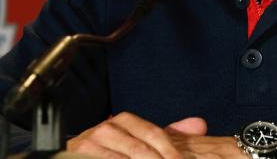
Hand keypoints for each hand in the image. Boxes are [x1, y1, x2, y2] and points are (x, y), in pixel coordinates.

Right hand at [67, 112, 239, 157]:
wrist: (79, 157)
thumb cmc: (113, 151)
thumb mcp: (141, 141)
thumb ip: (168, 135)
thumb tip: (200, 124)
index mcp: (124, 121)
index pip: (154, 135)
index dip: (171, 151)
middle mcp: (106, 129)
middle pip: (140, 150)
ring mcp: (89, 145)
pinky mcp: (77, 157)